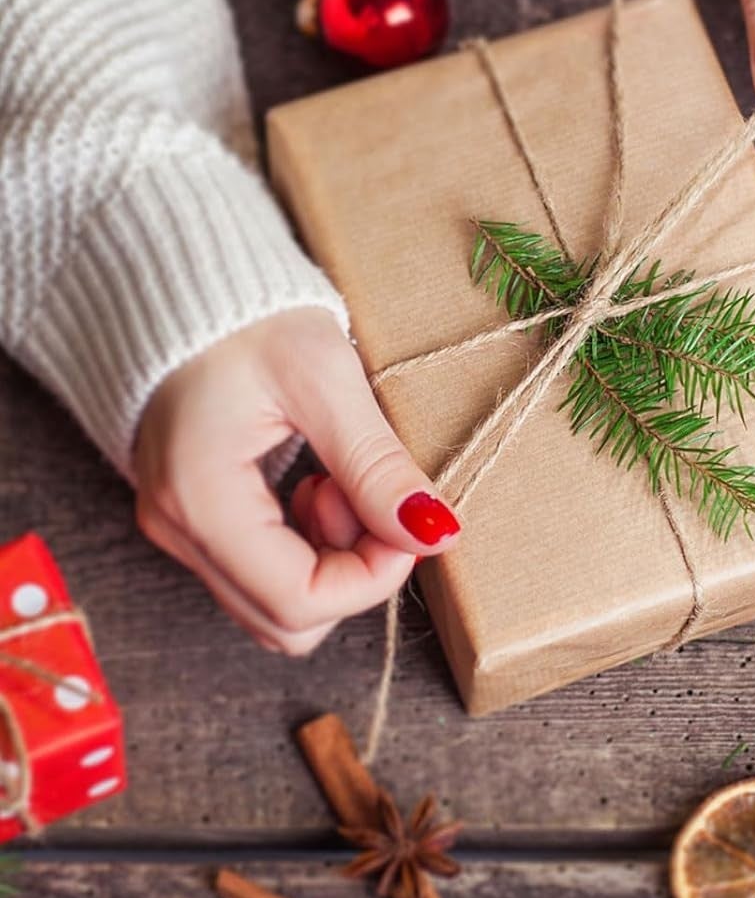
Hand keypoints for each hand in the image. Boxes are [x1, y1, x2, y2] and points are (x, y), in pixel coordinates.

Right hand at [134, 307, 460, 654]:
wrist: (183, 277)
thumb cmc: (248, 315)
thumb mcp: (324, 379)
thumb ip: (376, 465)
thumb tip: (434, 533)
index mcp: (201, 501)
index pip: (299, 602)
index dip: (372, 579)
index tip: (408, 523)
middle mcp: (178, 530)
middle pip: (285, 620)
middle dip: (350, 570)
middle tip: (366, 493)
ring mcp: (180, 528)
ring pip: (275, 602)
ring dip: (330, 556)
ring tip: (338, 478)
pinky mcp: (194, 516)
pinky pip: (262, 569)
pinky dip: (306, 541)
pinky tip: (316, 480)